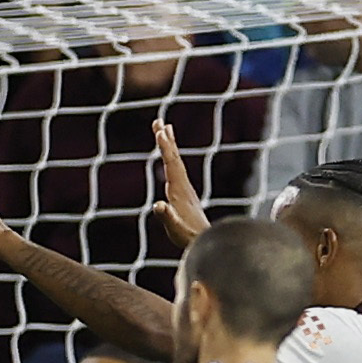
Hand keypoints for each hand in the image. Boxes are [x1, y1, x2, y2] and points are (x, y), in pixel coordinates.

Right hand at [151, 120, 208, 248]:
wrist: (203, 241)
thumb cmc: (187, 236)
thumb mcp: (175, 229)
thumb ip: (167, 217)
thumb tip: (158, 205)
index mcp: (179, 190)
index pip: (171, 164)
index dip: (165, 148)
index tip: (160, 131)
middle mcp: (183, 185)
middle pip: (174, 157)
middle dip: (166, 139)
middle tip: (159, 121)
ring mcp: (185, 188)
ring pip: (176, 162)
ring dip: (170, 146)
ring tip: (165, 130)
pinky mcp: (184, 193)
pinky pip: (176, 170)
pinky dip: (171, 159)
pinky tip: (169, 158)